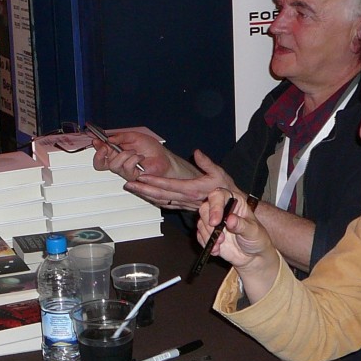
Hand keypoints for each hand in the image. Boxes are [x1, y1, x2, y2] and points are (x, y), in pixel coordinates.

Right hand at [91, 131, 170, 180]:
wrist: (163, 157)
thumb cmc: (151, 149)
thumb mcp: (134, 136)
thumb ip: (121, 136)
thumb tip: (109, 138)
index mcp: (116, 152)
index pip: (101, 151)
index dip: (96, 146)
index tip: (96, 139)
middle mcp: (118, 162)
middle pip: (99, 164)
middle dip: (100, 155)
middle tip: (105, 148)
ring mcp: (124, 170)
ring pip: (114, 165)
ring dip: (124, 155)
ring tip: (134, 152)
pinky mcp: (131, 176)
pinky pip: (126, 168)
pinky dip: (134, 159)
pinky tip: (140, 157)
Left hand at [123, 149, 238, 211]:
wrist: (231, 208)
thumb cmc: (226, 190)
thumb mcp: (219, 173)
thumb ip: (207, 163)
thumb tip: (197, 152)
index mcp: (192, 190)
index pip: (169, 185)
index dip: (154, 181)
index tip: (141, 177)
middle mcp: (186, 199)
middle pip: (160, 195)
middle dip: (143, 189)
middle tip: (129, 184)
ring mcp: (184, 204)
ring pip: (161, 200)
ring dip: (145, 195)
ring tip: (132, 188)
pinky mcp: (183, 206)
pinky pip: (165, 204)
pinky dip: (154, 200)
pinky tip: (145, 196)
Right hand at [196, 189, 280, 302]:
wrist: (255, 260)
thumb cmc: (259, 242)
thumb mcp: (255, 233)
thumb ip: (242, 225)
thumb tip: (232, 220)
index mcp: (235, 203)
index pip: (219, 195)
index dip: (214, 205)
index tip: (216, 220)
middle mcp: (222, 210)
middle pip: (204, 208)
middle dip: (208, 223)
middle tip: (216, 237)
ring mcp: (214, 222)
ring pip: (200, 222)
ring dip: (207, 235)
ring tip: (220, 246)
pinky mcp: (209, 235)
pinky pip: (200, 236)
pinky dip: (205, 244)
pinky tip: (216, 251)